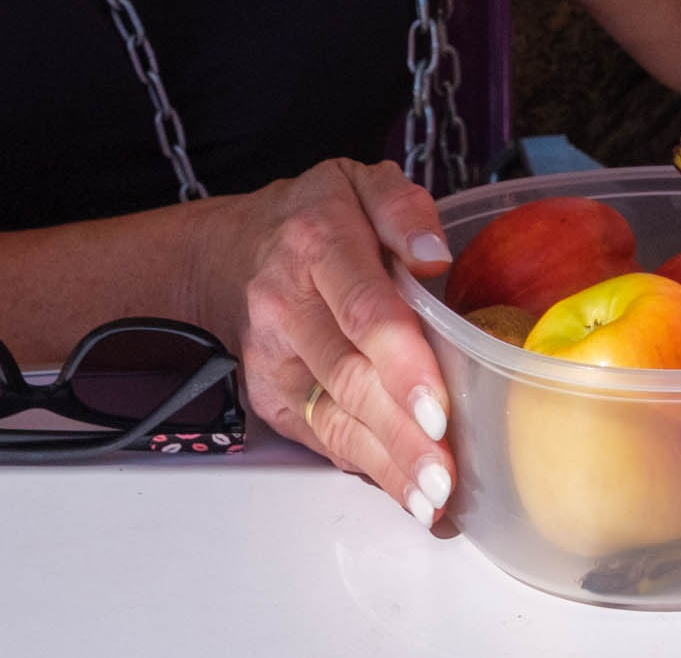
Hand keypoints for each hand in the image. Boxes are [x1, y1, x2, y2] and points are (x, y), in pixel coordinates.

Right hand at [195, 158, 459, 524]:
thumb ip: (403, 208)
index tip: (436, 408)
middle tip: (445, 474)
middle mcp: (287, 305)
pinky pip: (322, 437)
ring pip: (335, 417)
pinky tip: (407, 492)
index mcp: (319, 244)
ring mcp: (274, 357)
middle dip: (400, 433)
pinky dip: (368, 468)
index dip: (402, 364)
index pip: (365, 311)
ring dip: (387, 463)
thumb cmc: (320, 218)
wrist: (235, 250)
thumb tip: (433, 254)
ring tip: (433, 498)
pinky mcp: (270, 395)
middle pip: (350, 377)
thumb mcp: (364, 183)